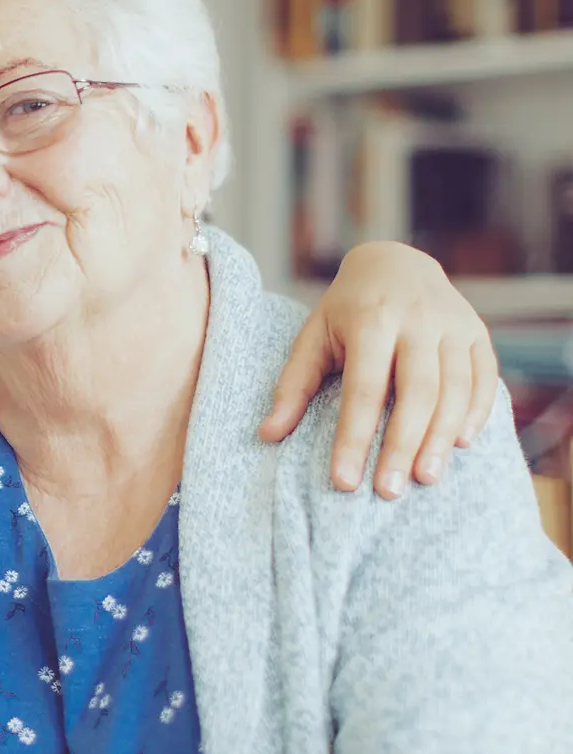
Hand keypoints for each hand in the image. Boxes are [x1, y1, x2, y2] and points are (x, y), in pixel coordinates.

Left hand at [260, 243, 497, 499]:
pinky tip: (460, 446)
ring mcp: (454, 325)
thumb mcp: (312, 337)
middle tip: (389, 492)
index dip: (353, 438)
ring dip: (441, 438)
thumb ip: (292, 386)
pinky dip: (476, 413)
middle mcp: (417, 321)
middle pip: (416, 393)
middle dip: (402, 446)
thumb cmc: (345, 310)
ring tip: (424, 479)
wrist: (396, 262)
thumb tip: (268, 435)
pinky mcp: (477, 333)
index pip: (363, 390)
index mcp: (371, 320)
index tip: (343, 482)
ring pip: (454, 389)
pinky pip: (485, 377)